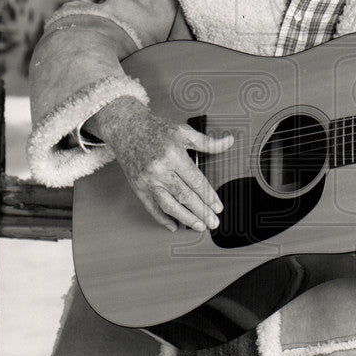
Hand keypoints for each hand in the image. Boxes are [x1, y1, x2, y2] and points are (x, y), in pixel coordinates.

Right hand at [91, 97, 233, 231]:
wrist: (126, 129)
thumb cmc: (156, 129)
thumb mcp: (184, 131)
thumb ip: (207, 142)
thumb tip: (229, 142)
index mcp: (173, 155)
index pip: (196, 181)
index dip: (209, 196)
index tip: (218, 207)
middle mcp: (160, 169)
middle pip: (184, 196)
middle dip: (201, 212)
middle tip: (213, 222)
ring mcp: (147, 180)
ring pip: (169, 205)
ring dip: (185, 218)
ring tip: (199, 226)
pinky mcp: (138, 187)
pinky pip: (151, 207)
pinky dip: (162, 218)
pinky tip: (174, 226)